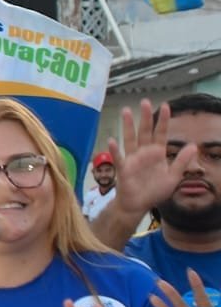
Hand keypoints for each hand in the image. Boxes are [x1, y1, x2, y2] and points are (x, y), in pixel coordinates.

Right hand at [106, 100, 197, 217]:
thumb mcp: (173, 177)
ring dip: (128, 126)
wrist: (138, 205)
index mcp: (157, 153)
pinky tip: (112, 140)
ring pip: (130, 139)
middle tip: (144, 102)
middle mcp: (144, 152)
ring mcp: (132, 159)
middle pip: (145, 131)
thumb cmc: (154, 191)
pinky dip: (115, 150)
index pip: (161, 133)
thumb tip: (194, 145)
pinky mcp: (123, 168)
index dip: (163, 120)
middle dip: (145, 117)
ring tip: (126, 111)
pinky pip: (118, 157)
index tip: (165, 106)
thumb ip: (182, 161)